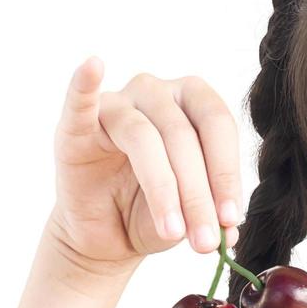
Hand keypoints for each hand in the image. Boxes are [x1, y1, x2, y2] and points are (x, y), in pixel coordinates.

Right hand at [46, 58, 244, 274]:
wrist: (107, 234)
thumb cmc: (155, 211)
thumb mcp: (191, 217)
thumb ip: (212, 216)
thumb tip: (229, 232)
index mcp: (193, 102)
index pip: (219, 126)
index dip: (227, 173)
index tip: (230, 219)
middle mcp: (156, 93)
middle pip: (183, 135)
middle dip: (198, 194)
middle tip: (205, 241)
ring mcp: (116, 104)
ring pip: (145, 137)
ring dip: (164, 190)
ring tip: (172, 233)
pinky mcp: (76, 126)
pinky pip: (80, 102)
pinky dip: (84, 84)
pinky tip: (93, 67)